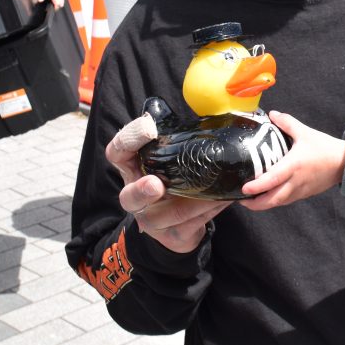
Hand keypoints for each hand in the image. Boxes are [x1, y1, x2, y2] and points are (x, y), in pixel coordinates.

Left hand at [38, 0, 64, 7]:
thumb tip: (40, 1)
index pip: (57, 2)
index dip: (56, 7)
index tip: (53, 10)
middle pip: (60, 2)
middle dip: (57, 7)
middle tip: (53, 9)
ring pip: (62, 0)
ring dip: (59, 3)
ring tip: (55, 6)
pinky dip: (60, 0)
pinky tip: (58, 1)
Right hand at [106, 117, 229, 252]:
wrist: (176, 226)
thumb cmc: (173, 179)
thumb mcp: (167, 157)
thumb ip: (176, 137)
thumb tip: (209, 108)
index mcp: (131, 169)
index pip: (117, 152)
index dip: (129, 139)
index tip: (148, 127)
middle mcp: (135, 196)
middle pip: (129, 197)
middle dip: (143, 191)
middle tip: (157, 185)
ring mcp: (152, 220)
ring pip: (171, 214)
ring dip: (198, 201)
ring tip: (219, 191)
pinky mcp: (173, 236)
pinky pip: (194, 224)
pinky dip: (212, 210)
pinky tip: (226, 199)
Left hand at [239, 111, 344, 208]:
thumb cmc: (325, 147)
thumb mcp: (305, 132)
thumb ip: (287, 122)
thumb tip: (271, 114)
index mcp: (293, 166)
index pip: (272, 179)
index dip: (257, 186)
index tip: (243, 188)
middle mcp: (295, 182)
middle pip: (272, 199)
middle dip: (255, 203)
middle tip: (240, 199)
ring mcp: (300, 190)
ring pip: (278, 203)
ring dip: (263, 205)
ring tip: (249, 200)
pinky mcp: (304, 194)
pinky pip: (286, 201)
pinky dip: (274, 201)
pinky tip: (266, 197)